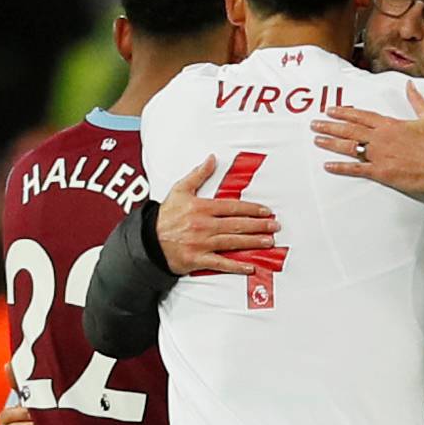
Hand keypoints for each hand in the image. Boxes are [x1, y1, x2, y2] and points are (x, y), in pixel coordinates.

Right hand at [156, 158, 281, 276]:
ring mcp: (201, 243)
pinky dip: (236, 266)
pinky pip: (221, 263)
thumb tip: (212, 158)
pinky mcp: (198, 260)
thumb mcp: (180, 190)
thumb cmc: (165, 216)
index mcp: (201, 207)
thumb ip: (198, 175)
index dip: (252, 209)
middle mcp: (204, 225)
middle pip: (237, 224)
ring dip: (253, 242)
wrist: (148, 241)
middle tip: (275, 226)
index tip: (267, 211)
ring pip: (232, 242)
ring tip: (269, 242)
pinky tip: (251, 266)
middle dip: (259, 225)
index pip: (232, 207)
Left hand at [312, 83, 423, 200]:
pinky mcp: (380, 172)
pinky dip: (341, 167)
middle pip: (350, 130)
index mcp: (390, 124)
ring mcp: (379, 155)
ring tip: (317, 140)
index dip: (344, 112)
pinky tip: (328, 165)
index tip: (331, 110)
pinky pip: (356, 169)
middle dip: (330, 126)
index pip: (361, 115)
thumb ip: (416, 100)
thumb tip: (409, 86)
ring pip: (349, 147)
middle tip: (315, 124)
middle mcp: (380, 137)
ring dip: (331, 143)